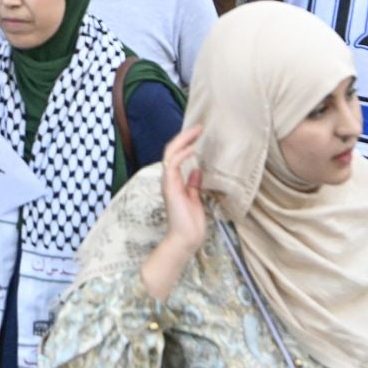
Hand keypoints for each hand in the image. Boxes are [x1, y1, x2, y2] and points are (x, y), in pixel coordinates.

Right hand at [158, 125, 206, 256]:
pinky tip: (193, 149)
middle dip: (184, 137)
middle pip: (171, 150)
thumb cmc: (191, 224)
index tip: (199, 134)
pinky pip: (172, 165)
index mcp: (174, 181)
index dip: (186, 143)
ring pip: (170, 153)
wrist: (186, 240)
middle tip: (199, 127)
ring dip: (183, 141)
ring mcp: (168, 182)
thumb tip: (197, 169)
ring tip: (196, 132)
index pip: (176, 156)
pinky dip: (182, 155)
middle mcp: (169, 179)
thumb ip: (194, 184)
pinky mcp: (170, 187)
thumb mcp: (195, 199)